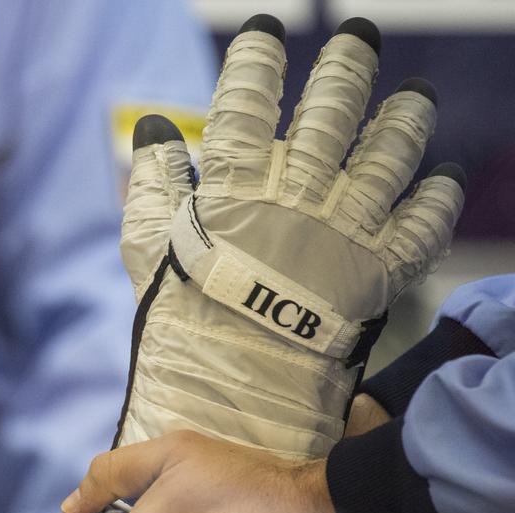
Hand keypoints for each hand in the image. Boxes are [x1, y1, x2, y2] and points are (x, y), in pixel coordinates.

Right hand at [114, 16, 462, 459]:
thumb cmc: (182, 328)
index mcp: (235, 191)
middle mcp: (296, 199)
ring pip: (386, 158)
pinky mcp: (378, 274)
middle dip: (346, 70)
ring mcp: (343, 234)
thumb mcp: (147, 255)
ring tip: (415, 97)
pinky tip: (442, 176)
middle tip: (359, 37)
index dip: (254, 62)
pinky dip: (436, 199)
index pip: (244, 106)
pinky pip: (420, 227)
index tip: (263, 30)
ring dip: (404, 121)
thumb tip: (154, 132)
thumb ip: (150, 190)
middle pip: (329, 116)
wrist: (231, 397)